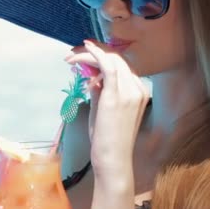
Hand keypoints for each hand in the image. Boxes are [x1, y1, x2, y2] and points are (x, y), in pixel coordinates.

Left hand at [65, 40, 150, 174]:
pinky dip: (96, 54)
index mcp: (139, 91)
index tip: (83, 54)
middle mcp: (138, 88)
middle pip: (116, 59)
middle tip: (72, 54)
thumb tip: (92, 78)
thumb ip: (100, 92)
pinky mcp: (116, 95)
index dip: (102, 55)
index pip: (121, 65)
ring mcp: (130, 91)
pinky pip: (108, 66)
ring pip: (111, 60)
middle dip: (93, 52)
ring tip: (70, 57)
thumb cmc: (106, 139)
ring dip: (89, 54)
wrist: (113, 158)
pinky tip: (85, 49)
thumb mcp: (104, 110)